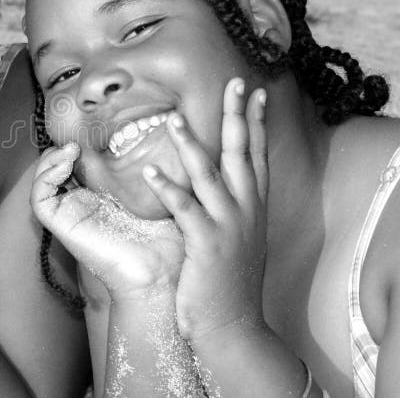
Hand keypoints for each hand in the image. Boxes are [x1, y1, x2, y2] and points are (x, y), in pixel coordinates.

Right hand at [30, 143, 184, 301]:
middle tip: (80, 140)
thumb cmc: (169, 238)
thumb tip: (159, 136)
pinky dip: (45, 176)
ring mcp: (70, 216)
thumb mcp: (162, 194)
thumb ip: (153, 170)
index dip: (78, 147)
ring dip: (51, 160)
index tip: (96, 134)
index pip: (77, 165)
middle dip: (61, 150)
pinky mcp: (62, 225)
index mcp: (102, 198)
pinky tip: (67, 164)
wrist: (162, 274)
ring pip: (41, 181)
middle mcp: (81, 206)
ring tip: (71, 149)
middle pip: (55, 170)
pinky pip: (39, 198)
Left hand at [142, 78, 268, 343]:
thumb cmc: (229, 282)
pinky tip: (151, 169)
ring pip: (210, 175)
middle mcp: (246, 210)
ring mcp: (228, 226)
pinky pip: (185, 209)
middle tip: (236, 82)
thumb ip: (231, 207)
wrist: (232, 325)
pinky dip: (168, 187)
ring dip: (191, 144)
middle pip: (242, 154)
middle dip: (237, 116)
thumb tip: (222, 183)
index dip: (255, 122)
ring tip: (172, 117)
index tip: (254, 92)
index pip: (256, 155)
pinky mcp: (207, 244)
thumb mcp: (238, 238)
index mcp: (253, 207)